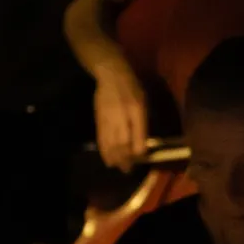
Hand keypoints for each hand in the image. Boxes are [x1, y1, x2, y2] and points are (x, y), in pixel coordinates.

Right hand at [92, 53, 149, 169]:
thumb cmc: (132, 87)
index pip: (138, 136)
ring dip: (115, 158)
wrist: (111, 75)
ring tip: (118, 166)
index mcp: (137, 109)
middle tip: (128, 169)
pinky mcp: (99, 120)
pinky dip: (104, 151)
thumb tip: (142, 143)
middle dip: (126, 159)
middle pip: (123, 143)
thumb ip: (143, 122)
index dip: (140, 151)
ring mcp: (109, 118)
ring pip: (111, 143)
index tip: (141, 159)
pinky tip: (108, 159)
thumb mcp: (143, 102)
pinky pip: (101, 139)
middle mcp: (122, 115)